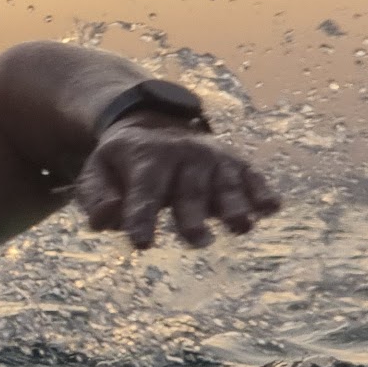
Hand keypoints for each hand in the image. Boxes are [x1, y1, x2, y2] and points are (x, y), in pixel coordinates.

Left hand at [71, 112, 281, 248]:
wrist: (152, 124)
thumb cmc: (121, 164)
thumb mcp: (96, 174)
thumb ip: (96, 199)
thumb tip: (105, 220)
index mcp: (145, 157)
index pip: (143, 191)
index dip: (141, 216)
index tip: (141, 242)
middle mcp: (182, 154)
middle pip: (188, 190)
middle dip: (193, 215)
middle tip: (197, 240)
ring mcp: (212, 157)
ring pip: (224, 183)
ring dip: (234, 205)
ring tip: (242, 227)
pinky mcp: (235, 161)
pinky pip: (250, 175)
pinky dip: (261, 191)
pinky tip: (272, 208)